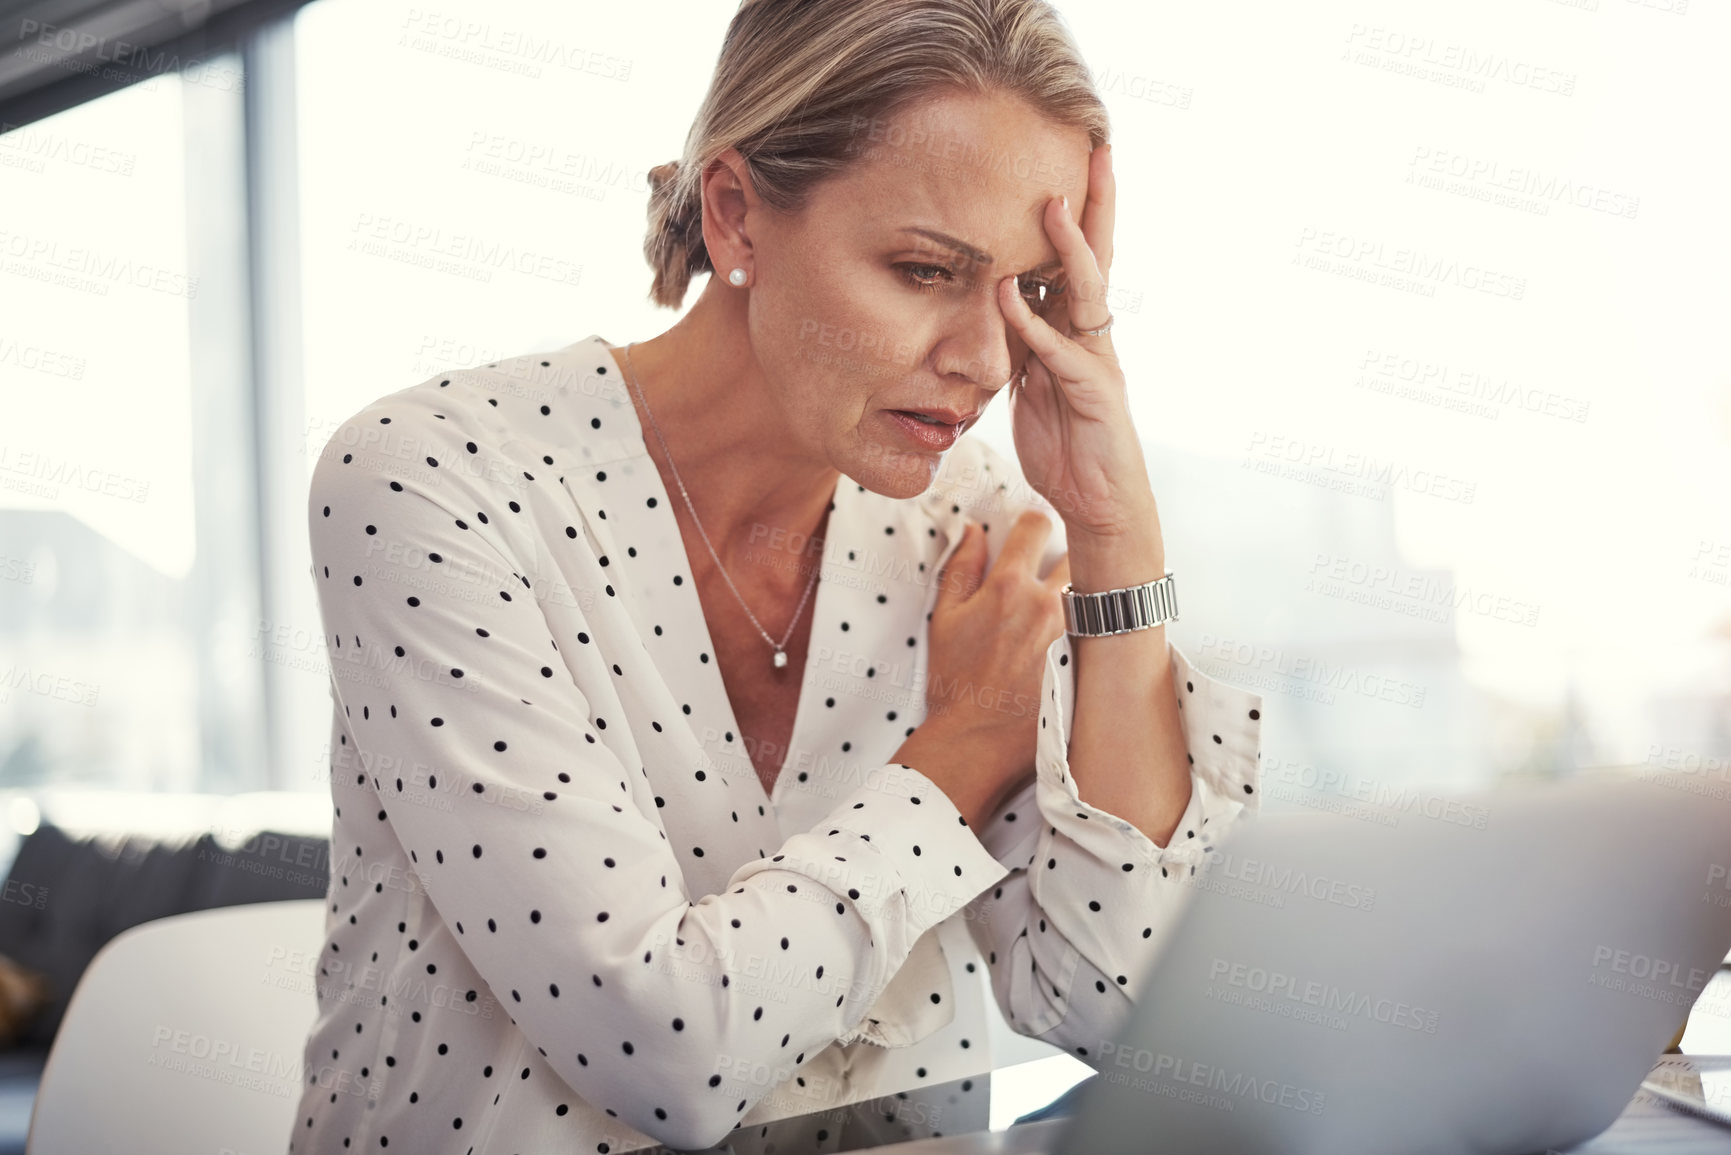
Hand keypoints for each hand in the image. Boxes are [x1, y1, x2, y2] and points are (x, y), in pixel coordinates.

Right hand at [893, 511, 1070, 824]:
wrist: (975, 740)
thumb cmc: (956, 683)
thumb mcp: (945, 617)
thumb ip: (962, 566)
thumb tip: (974, 530)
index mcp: (1008, 586)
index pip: (1037, 526)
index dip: (1034, 524)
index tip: (1034, 532)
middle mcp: (1047, 604)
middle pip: (1080, 551)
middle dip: (1070, 553)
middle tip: (1058, 568)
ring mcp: (1073, 634)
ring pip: (1097, 589)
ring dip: (1086, 589)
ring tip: (1072, 603)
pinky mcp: (1088, 661)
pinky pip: (1103, 628)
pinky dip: (1095, 625)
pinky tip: (1089, 634)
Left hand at [996, 142, 1156, 542]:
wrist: (1097, 504)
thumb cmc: (1065, 446)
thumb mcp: (1029, 387)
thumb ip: (1018, 346)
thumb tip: (994, 308)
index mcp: (1076, 331)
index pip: (1074, 262)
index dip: (1071, 215)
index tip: (1061, 165)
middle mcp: (1093, 337)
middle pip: (1095, 258)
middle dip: (1093, 205)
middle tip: (1093, 149)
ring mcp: (1098, 361)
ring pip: (1087, 292)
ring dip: (1069, 249)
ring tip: (1053, 206)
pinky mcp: (1095, 393)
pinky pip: (1061, 352)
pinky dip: (1034, 324)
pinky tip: (1010, 296)